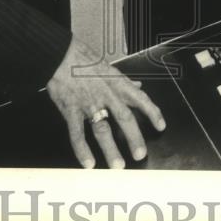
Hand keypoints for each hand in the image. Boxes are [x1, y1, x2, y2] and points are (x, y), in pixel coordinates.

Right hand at [46, 37, 165, 168]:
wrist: (59, 54)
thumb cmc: (84, 60)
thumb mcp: (108, 67)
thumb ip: (124, 81)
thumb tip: (138, 86)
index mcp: (117, 82)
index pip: (140, 98)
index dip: (152, 112)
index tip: (161, 126)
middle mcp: (106, 93)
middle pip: (124, 117)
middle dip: (134, 137)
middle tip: (141, 154)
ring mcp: (88, 103)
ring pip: (102, 129)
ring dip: (110, 149)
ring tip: (118, 166)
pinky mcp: (71, 109)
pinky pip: (77, 132)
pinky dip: (82, 149)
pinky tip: (89, 163)